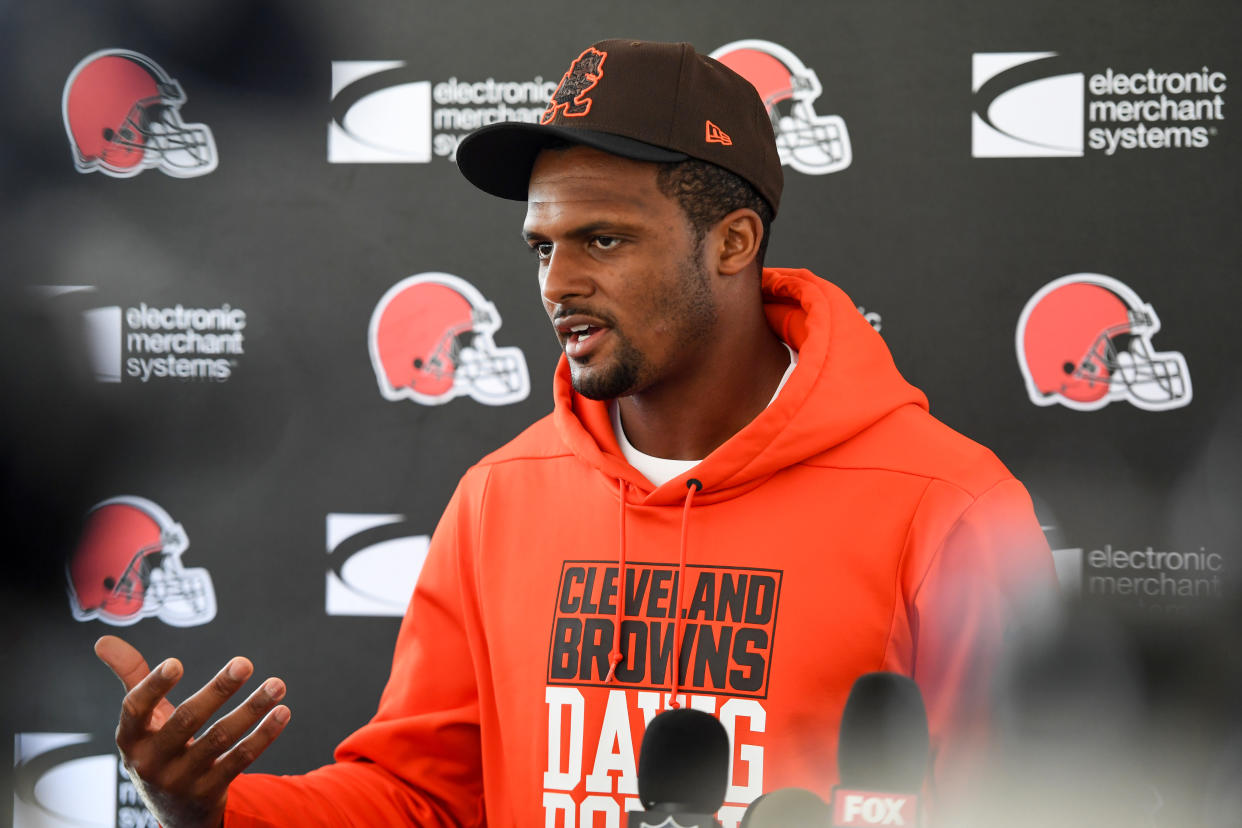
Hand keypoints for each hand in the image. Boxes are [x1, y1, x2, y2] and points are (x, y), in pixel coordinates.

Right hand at [95, 635, 290, 827]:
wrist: (173, 811)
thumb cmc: (157, 747)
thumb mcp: (141, 720)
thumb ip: (131, 677)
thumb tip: (103, 641)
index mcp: (131, 739)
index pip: (135, 710)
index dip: (153, 687)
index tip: (175, 662)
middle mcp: (152, 761)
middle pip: (187, 721)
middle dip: (217, 690)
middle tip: (244, 663)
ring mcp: (182, 779)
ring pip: (220, 739)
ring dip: (251, 709)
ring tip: (277, 684)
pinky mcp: (210, 791)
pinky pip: (240, 759)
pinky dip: (263, 735)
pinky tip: (281, 712)